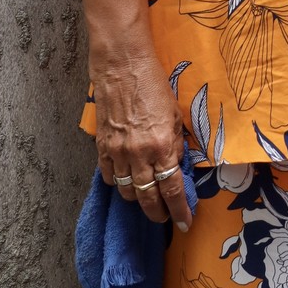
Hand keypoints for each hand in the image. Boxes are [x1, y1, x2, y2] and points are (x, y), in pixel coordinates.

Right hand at [93, 51, 191, 229]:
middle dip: (158, 213)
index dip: (179, 209)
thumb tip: (177, 165)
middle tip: (165, 218)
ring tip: (146, 199)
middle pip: (148, 198)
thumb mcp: (175, 114)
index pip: (172, 189)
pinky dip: (118, 183)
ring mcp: (118, 153)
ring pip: (126, 191)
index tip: (185, 222)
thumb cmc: (154, 84)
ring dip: (138, 199)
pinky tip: (125, 181)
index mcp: (162, 146)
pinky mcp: (102, 147)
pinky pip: (109, 177)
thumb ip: (176, 143)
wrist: (123, 66)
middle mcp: (139, 155)